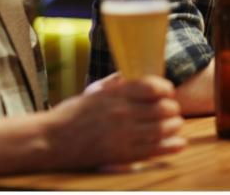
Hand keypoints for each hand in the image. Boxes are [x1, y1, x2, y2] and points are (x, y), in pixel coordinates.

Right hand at [44, 74, 185, 169]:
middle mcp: (121, 113)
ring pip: (162, 129)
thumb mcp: (93, 92)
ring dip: (173, 126)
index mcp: (115, 94)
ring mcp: (122, 135)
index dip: (166, 89)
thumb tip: (132, 75)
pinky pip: (153, 150)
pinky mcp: (120, 155)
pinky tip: (179, 143)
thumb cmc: (70, 114)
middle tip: (172, 110)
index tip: (168, 92)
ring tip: (174, 124)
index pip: (153, 87)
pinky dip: (170, 146)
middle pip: (162, 108)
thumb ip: (115, 83)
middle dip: (172, 108)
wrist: (49, 141)